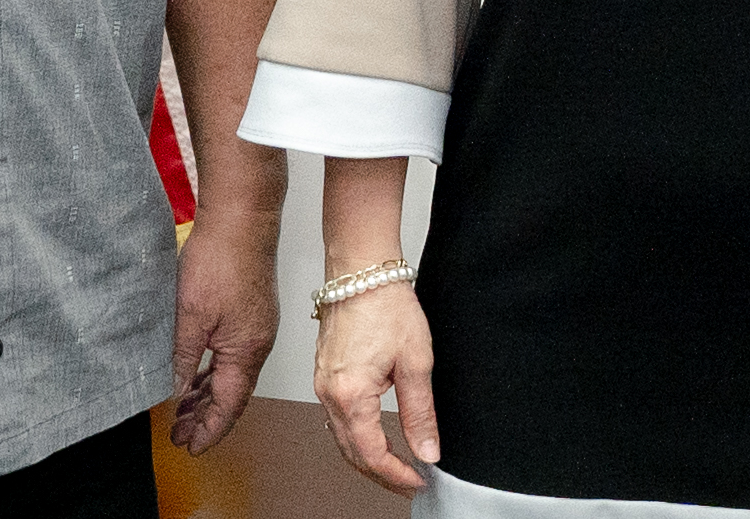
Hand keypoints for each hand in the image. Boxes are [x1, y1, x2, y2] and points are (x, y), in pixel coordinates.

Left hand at [166, 207, 280, 452]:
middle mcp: (257, 344)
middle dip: (205, 417)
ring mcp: (257, 327)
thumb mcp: (190, 316)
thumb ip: (183, 359)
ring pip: (232, 375)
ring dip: (208, 394)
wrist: (243, 216)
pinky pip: (233, 355)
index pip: (229, 406)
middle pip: (233, 395)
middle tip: (177, 433)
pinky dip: (215, 371)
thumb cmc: (220, 259)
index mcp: (246, 351)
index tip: (190, 446)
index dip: (209, 430)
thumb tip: (177, 392)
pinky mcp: (251, 311)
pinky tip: (197, 372)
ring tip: (182, 409)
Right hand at [314, 275, 439, 491]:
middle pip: (353, 453)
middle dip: (382, 474)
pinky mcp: (324, 374)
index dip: (397, 475)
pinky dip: (356, 436)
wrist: (361, 268)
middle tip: (410, 482)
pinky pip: (336, 418)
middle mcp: (329, 394)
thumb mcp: (415, 361)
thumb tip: (427, 449)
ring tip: (396, 466)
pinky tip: (373, 436)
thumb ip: (420, 412)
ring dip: (368, 458)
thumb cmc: (385, 302)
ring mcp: (323, 384)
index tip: (419, 480)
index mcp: (351, 395)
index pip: (372, 454)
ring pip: (342, 438)